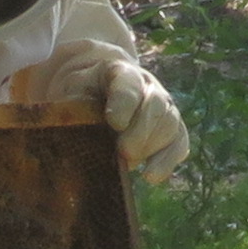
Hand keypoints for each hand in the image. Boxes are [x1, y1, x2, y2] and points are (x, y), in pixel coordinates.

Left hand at [31, 34, 191, 186]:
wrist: (96, 97)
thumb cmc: (81, 97)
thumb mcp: (71, 95)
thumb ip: (72, 109)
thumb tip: (68, 137)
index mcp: (119, 71)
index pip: (128, 82)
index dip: (124, 102)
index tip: (114, 123)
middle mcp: (147, 85)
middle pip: (155, 104)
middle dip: (141, 130)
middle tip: (124, 152)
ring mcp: (163, 105)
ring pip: (170, 123)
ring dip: (153, 147)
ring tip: (132, 165)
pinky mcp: (172, 128)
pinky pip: (179, 143)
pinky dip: (168, 161)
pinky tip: (151, 176)